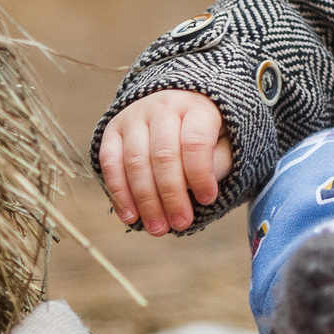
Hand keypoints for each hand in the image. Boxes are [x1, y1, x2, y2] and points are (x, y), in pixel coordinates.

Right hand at [100, 90, 233, 235]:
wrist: (177, 104)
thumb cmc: (206, 132)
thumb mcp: (224, 142)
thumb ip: (216, 163)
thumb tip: (192, 190)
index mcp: (195, 107)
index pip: (195, 142)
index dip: (200, 174)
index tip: (208, 200)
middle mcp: (162, 107)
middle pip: (163, 155)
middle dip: (171, 195)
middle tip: (180, 224)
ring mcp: (134, 117)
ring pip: (135, 161)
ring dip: (145, 200)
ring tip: (158, 228)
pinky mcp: (113, 130)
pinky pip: (110, 162)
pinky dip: (119, 192)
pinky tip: (130, 216)